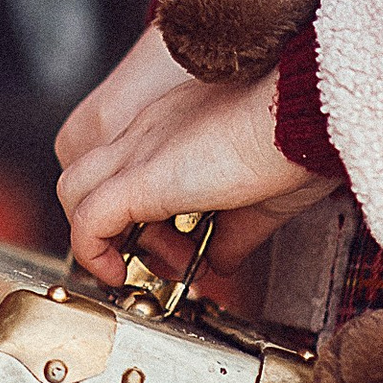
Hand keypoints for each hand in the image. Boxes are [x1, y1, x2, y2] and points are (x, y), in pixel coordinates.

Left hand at [54, 19, 326, 293]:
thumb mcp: (262, 197)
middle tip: (151, 255)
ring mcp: (142, 149)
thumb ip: (235, 232)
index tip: (170, 242)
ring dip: (97, 237)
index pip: (128, 164)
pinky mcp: (144, 178)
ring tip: (132, 266)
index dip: (137, 211)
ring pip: (76, 189)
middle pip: (92, 173)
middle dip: (109, 224)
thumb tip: (220, 263)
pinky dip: (93, 251)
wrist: (306, 109)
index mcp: (178, 126)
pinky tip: (118, 272)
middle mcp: (151, 131)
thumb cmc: (299, 141)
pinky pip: (88, 220)